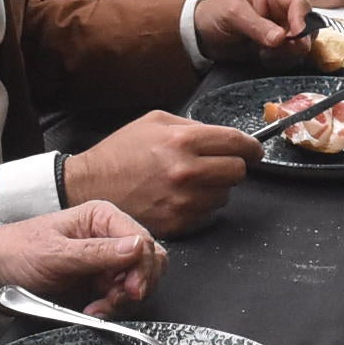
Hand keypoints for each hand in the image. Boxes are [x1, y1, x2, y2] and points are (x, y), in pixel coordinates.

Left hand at [0, 201, 168, 313]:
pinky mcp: (101, 283)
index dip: (143, 267)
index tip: (132, 290)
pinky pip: (122, 298)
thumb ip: (97, 252)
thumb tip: (139, 246)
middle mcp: (111, 237)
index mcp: (102, 218)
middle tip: (115, 301)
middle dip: (136, 286)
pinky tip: (94, 311)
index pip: (144, 240)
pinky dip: (113, 309)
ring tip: (97, 308)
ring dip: (124, 301)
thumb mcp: (55, 253)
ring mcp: (107, 262)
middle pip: (149, 262)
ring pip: (140, 283)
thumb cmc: (18, 253)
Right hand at [61, 110, 262, 237]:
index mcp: (183, 140)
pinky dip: (200, 206)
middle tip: (219, 164)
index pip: (237, 143)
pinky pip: (207, 214)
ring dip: (216, 188)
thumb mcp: (154, 122)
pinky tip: (181, 197)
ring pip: (225, 195)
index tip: (254, 150)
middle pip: (238, 171)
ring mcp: (183, 200)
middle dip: (233, 166)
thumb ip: (191, 126)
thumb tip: (220, 135)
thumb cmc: (120, 153)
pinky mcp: (177, 222)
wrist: (88, 186)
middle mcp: (186, 171)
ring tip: (192, 182)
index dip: (252, 147)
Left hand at [192, 0, 312, 62]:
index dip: (301, 20)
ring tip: (263, 53)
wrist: (202, 34)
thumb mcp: (233, 13)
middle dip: (295, 42)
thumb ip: (257, 25)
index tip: (295, 36)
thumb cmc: (216, 13)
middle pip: (308, 27)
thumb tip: (279, 38)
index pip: (300, 4)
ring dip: (285, 54)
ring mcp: (284, 31)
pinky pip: (291, 58)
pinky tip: (262, 57)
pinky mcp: (279, 49)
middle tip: (276, 49)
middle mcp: (285, 11)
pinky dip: (279, 61)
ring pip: (302, 45)